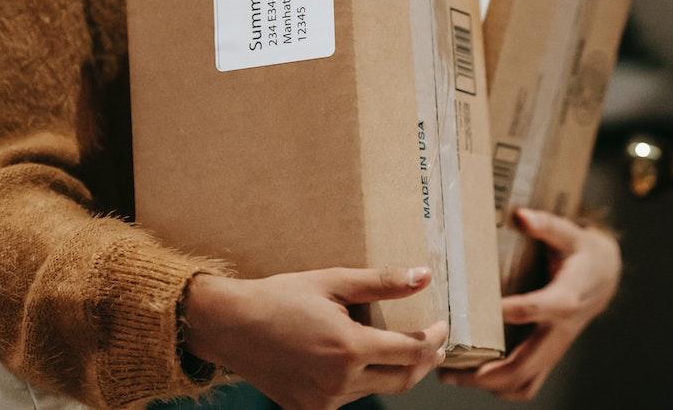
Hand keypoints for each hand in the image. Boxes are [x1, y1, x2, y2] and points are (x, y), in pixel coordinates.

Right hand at [183, 266, 448, 409]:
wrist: (230, 326)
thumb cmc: (280, 297)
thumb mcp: (333, 281)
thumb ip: (382, 282)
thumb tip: (424, 276)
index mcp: (349, 349)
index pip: (412, 352)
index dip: (434, 339)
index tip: (442, 326)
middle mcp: (339, 382)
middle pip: (403, 380)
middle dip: (424, 361)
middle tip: (433, 342)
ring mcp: (323, 402)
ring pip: (376, 390)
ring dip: (393, 370)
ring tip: (396, 346)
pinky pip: (349, 398)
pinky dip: (362, 381)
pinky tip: (357, 360)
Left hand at [439, 208, 620, 400]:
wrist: (605, 276)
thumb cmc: (582, 253)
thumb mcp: (570, 233)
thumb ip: (546, 225)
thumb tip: (520, 216)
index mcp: (566, 297)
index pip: (538, 308)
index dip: (513, 312)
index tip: (478, 313)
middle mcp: (560, 329)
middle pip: (526, 363)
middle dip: (487, 372)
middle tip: (449, 367)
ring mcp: (555, 347)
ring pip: (525, 380)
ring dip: (488, 385)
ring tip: (451, 375)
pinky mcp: (550, 354)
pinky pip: (528, 382)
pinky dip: (502, 387)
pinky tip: (474, 377)